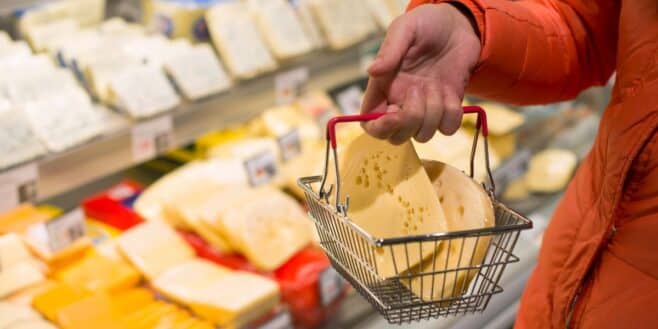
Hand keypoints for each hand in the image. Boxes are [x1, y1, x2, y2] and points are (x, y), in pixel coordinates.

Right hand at [361, 4, 480, 143]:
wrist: (459, 24)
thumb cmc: (426, 23)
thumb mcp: (405, 28)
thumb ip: (390, 50)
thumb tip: (372, 71)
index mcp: (384, 88)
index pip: (371, 122)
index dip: (379, 128)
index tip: (394, 114)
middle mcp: (402, 102)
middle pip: (397, 137)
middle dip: (410, 121)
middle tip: (418, 90)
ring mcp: (425, 108)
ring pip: (423, 135)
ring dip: (432, 114)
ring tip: (436, 85)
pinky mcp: (447, 108)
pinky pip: (447, 128)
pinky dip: (451, 114)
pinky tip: (450, 92)